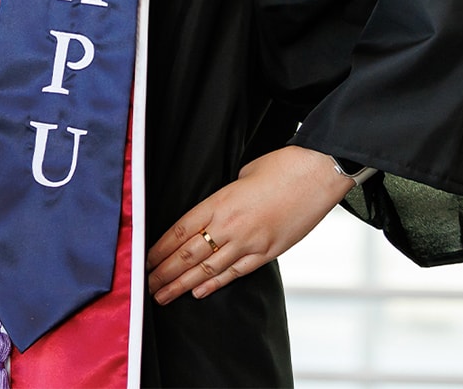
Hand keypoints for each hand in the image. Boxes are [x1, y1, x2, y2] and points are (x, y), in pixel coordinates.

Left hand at [145, 145, 353, 302]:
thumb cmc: (282, 167)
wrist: (318, 173)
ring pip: (208, 269)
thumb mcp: (243, 174)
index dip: (159, 249)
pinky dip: (215, 284)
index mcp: (219, 202)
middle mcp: (230, 226)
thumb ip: (226, 196)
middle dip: (165, 272)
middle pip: (188, 254)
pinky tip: (199, 292)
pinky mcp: (268, 252)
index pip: (180, 232)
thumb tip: (217, 209)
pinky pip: (236, 272)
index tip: (145, 261)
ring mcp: (250, 242)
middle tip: (147, 285)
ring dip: (183, 284)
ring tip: (165, 296)